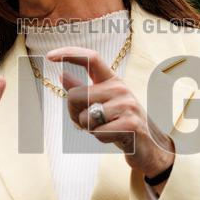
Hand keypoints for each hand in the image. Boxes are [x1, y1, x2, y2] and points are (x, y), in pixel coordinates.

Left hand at [46, 47, 174, 177]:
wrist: (149, 147)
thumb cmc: (120, 124)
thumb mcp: (101, 105)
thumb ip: (83, 90)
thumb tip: (62, 76)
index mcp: (112, 80)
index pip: (91, 58)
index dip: (70, 53)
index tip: (50, 55)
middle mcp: (120, 88)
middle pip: (75, 95)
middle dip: (72, 113)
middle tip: (88, 122)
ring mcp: (127, 105)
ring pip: (84, 117)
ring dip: (88, 129)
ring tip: (106, 129)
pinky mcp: (130, 124)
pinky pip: (97, 132)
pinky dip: (100, 139)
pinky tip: (114, 137)